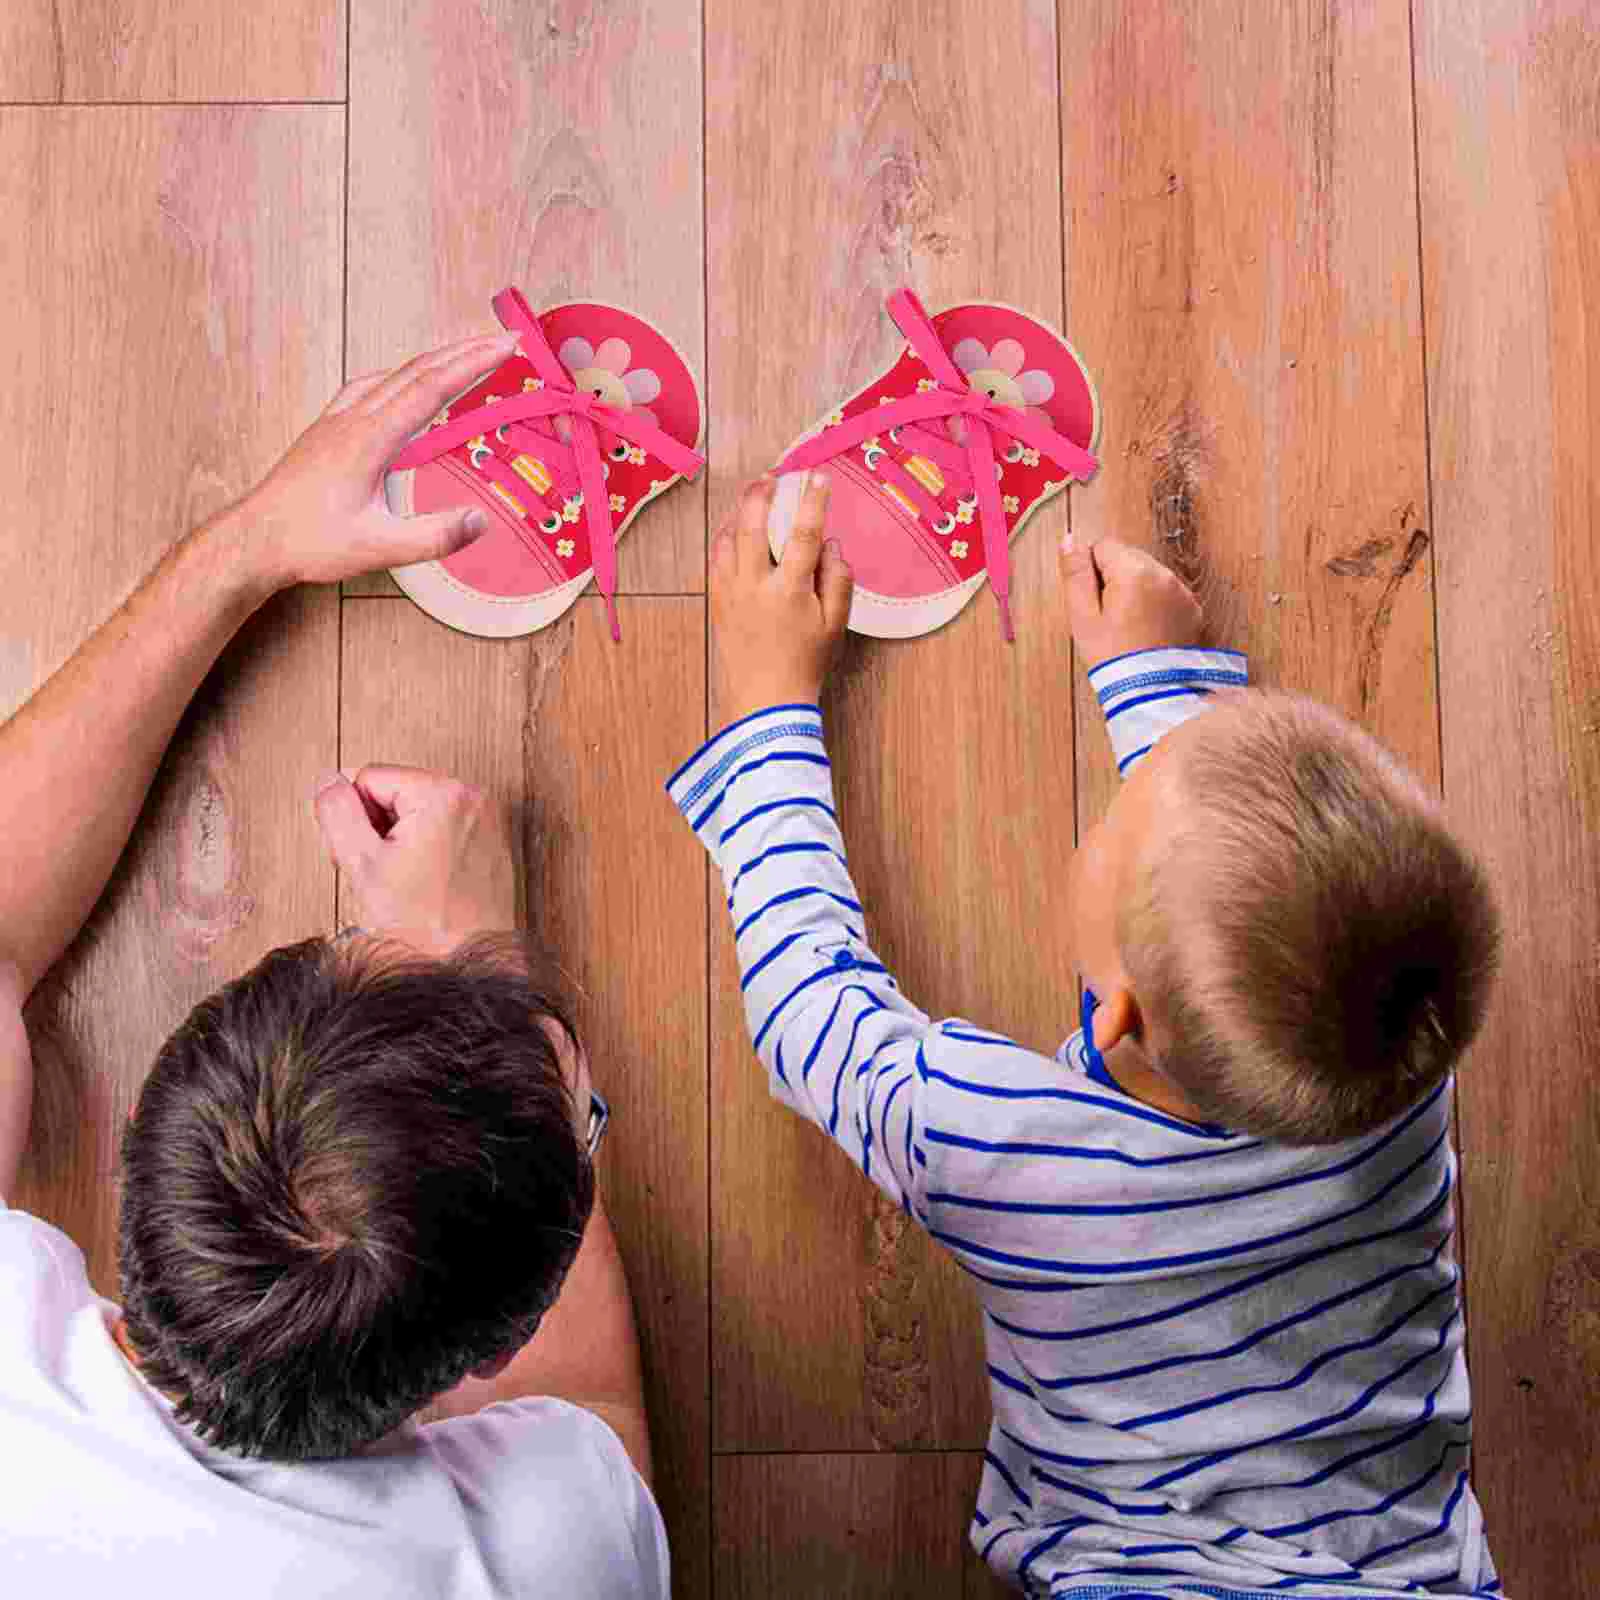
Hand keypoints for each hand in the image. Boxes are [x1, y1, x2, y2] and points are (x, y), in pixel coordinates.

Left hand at [233, 332, 519, 589]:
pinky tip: (400, 384)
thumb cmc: (310, 543)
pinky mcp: (326, 431)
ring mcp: (336, 421)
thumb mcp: (379, 548)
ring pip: (391, 375)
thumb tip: (480, 521)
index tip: (505, 347)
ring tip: (462, 357)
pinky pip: (367, 388)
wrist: (254, 539)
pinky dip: (397, 376)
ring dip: (432, 361)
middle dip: (463, 352)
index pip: (432, 388)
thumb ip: (433, 537)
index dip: (472, 365)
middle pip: (416, 371)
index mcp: (370, 438)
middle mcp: (353, 419)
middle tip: (501, 341)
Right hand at [312, 765, 516, 957]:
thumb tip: (328, 781)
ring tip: (402, 883)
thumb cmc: (425, 926)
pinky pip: (443, 831)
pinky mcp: (493, 844)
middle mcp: (474, 798)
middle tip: (380, 873)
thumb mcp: (362, 863)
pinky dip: (425, 852)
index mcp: (444, 793)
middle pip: (396, 793)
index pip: (369, 778)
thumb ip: (337, 812)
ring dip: (398, 842)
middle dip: (377, 828)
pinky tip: (423, 886)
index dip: (353, 817)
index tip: (361, 855)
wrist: (468, 968)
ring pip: (417, 813)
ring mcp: (488, 821)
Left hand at [710, 476, 852, 723]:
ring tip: (752, 497)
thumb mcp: (836, 625)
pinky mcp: (717, 601)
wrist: (765, 700)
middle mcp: (755, 586)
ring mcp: (731, 592)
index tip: (818, 478)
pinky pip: (714, 558)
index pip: (803, 533)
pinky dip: (723, 537)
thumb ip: (838, 579)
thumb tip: (830, 544)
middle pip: (752, 525)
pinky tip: (732, 529)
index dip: (812, 501)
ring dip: (737, 512)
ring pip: (726, 538)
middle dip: (761, 494)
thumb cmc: (805, 663)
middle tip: (772, 476)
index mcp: (789, 590)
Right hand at [1060, 535, 1203, 668]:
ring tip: (1128, 628)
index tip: (1092, 602)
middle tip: (1108, 618)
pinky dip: (1155, 606)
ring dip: (1135, 591)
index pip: (1103, 546)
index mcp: (1134, 571)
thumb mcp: (1083, 617)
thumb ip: (1075, 574)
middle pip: (1128, 558)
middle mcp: (1164, 574)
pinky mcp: (1192, 610)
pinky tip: (1146, 632)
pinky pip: (1167, 595)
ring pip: (1148, 576)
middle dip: (1115, 580)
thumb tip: (1069, 540)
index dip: (1090, 572)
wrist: (1152, 693)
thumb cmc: (1113, 658)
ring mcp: (1182, 592)